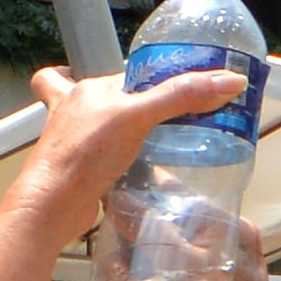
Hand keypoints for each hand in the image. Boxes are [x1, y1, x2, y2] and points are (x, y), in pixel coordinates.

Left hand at [7, 59, 244, 236]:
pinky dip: (124, 159)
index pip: (126, 74)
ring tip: (159, 137)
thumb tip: (228, 80)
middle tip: (169, 111)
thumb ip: (181, 97)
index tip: (183, 85)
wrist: (52, 206)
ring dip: (125, 130)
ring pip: (101, 126)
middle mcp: (75, 110)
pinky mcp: (80, 168)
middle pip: (107, 96)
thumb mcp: (137, 116)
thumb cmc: (83, 154)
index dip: (152, 77)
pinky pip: (105, 157)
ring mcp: (74, 140)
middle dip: (133, 101)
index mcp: (86, 89)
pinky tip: (144, 167)